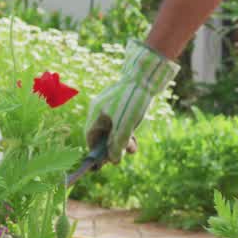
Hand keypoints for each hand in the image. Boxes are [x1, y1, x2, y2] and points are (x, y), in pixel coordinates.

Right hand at [83, 39, 179, 163]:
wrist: (146, 73)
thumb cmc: (134, 99)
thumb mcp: (126, 126)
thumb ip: (118, 144)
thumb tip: (113, 160)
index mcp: (96, 114)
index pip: (91, 138)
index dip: (96, 152)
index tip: (104, 163)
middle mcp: (100, 109)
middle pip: (102, 134)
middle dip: (112, 147)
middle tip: (124, 154)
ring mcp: (111, 105)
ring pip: (113, 128)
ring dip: (122, 139)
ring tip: (133, 146)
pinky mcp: (122, 102)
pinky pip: (120, 120)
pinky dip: (126, 129)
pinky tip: (135, 132)